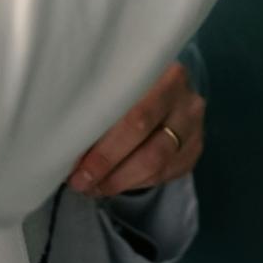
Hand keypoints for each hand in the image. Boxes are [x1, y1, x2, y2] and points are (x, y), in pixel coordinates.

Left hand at [68, 60, 204, 195]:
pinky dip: (134, 183)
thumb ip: (102, 104)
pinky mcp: (194, 150)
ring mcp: (195, 128)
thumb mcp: (119, 83)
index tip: (75, 165)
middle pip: (148, 143)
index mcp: (166, 76)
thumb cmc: (129, 86)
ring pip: (157, 165)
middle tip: (80, 182)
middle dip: (108, 167)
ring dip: (119, 181)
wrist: (165, 88)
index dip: (105, 147)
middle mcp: (187, 101)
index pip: (136, 116)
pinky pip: (164, 175)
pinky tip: (112, 183)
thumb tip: (67, 142)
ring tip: (91, 186)